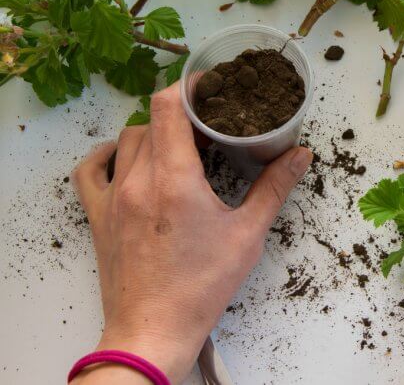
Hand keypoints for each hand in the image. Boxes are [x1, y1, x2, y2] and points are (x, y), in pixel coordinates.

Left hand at [71, 83, 311, 383]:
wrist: (154, 328)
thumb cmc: (202, 285)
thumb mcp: (247, 234)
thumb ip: (274, 187)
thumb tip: (300, 155)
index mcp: (175, 179)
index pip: (169, 107)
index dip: (189, 88)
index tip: (210, 87)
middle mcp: (138, 180)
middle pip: (151, 119)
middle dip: (180, 111)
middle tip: (207, 122)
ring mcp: (112, 197)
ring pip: (127, 140)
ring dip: (153, 131)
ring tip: (179, 143)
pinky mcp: (98, 215)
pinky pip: (91, 169)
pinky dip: (108, 154)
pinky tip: (126, 157)